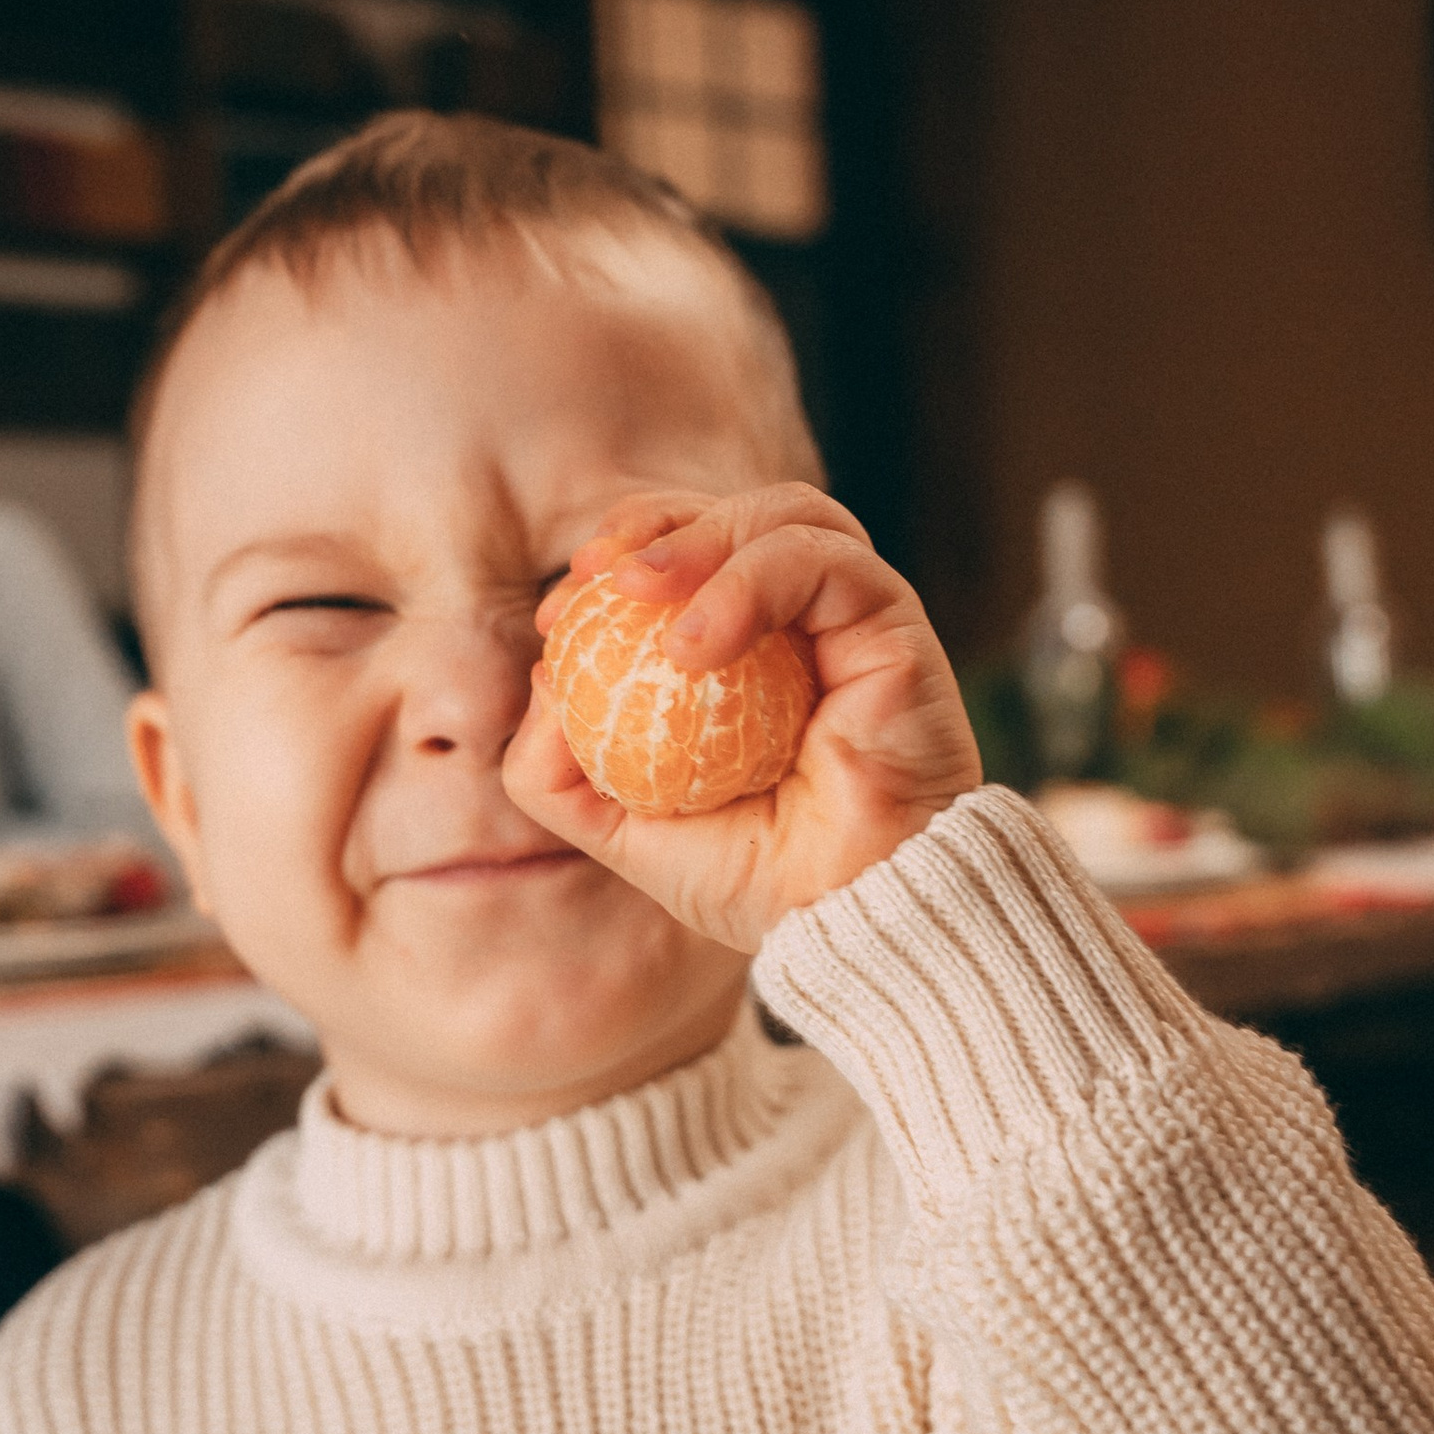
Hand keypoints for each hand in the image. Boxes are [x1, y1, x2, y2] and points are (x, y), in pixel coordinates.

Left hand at [501, 483, 980, 953]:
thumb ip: (561, 772)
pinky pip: (824, 559)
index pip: (684, 558)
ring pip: (783, 514)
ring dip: (700, 536)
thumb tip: (541, 682)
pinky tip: (697, 643)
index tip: (555, 614)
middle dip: (652, 523)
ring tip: (641, 593)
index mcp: (749, 654)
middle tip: (595, 572)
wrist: (850, 919)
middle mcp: (806, 622)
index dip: (619, 559)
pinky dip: (750, 579)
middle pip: (730, 515)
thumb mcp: (626, 829)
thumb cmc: (757, 882)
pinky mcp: (892, 623)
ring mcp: (850, 616)